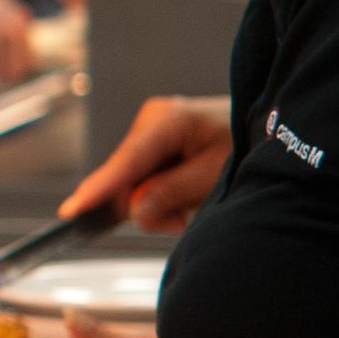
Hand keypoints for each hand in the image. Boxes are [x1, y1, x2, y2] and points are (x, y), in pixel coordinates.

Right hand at [61, 93, 232, 232]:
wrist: (266, 128)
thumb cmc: (244, 147)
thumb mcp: (214, 176)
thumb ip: (172, 192)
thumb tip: (134, 210)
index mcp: (171, 120)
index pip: (127, 160)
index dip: (100, 188)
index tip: (73, 210)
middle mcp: (154, 118)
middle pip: (126, 175)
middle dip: (147, 203)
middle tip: (181, 219)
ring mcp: (153, 126)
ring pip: (133, 178)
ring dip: (156, 200)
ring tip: (189, 205)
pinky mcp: (155, 137)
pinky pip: (142, 174)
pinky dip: (159, 191)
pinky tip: (182, 194)